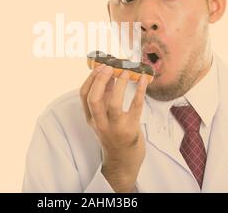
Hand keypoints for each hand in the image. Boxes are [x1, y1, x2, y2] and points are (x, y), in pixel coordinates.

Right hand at [80, 63, 148, 191]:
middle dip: (100, 80)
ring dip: (120, 85)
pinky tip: (143, 80)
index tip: (100, 66)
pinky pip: (135, 108)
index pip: (84, 95)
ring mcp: (115, 128)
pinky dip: (139, 91)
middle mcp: (100, 123)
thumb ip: (106, 96)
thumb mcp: (105, 116)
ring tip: (126, 71)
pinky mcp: (131, 130)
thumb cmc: (115, 133)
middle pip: (94, 99)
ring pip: (113, 104)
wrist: (123, 161)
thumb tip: (110, 73)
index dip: (91, 78)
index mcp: (91, 118)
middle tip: (110, 66)